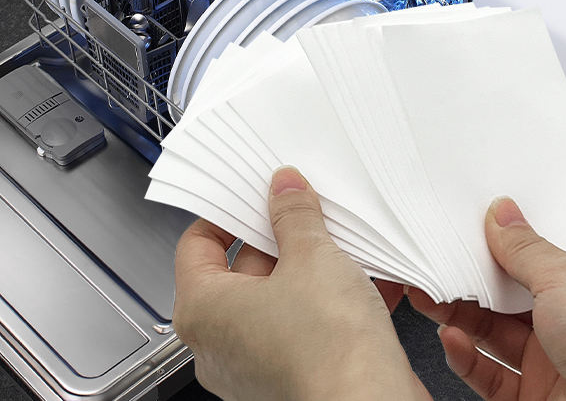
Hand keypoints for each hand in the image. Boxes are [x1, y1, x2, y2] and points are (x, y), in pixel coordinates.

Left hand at [173, 165, 428, 400]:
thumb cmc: (327, 351)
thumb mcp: (311, 256)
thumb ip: (293, 214)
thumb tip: (284, 189)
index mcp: (204, 310)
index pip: (196, 245)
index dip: (226, 214)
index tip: (252, 195)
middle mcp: (222, 344)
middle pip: (242, 269)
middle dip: (280, 237)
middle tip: (305, 210)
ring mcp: (258, 365)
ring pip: (281, 296)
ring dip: (312, 267)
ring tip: (341, 241)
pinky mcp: (295, 377)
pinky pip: (307, 324)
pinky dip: (332, 299)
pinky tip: (368, 277)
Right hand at [405, 197, 565, 399]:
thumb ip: (525, 247)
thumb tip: (501, 215)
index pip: (547, 252)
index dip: (513, 236)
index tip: (479, 221)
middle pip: (511, 291)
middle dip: (473, 276)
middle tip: (441, 259)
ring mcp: (555, 361)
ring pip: (493, 331)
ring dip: (458, 314)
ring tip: (430, 296)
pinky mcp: (535, 396)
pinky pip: (489, 373)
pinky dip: (465, 356)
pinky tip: (452, 339)